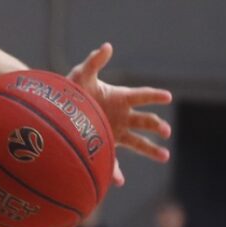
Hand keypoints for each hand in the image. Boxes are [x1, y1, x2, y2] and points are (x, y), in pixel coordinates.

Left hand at [68, 43, 172, 186]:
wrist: (57, 109)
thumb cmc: (72, 89)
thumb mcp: (82, 74)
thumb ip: (94, 61)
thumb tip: (107, 46)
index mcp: (120, 97)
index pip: (142, 96)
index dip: (154, 95)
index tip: (168, 96)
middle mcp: (122, 116)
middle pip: (145, 121)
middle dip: (156, 125)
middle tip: (165, 130)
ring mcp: (115, 132)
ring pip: (138, 143)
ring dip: (151, 150)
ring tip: (165, 156)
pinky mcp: (104, 146)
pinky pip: (113, 161)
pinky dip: (116, 172)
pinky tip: (119, 180)